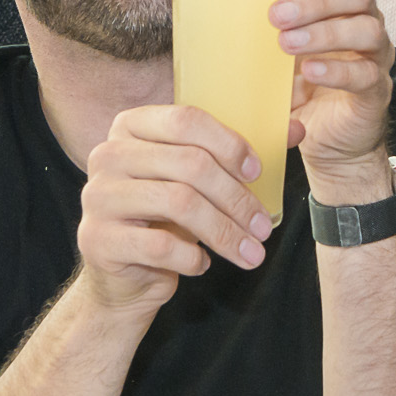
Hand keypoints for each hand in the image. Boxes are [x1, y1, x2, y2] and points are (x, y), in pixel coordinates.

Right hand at [72, 104, 274, 314]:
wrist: (123, 276)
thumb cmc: (165, 219)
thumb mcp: (198, 182)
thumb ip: (239, 154)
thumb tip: (298, 129)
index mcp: (131, 127)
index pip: (185, 119)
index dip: (229, 143)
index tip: (258, 171)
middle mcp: (108, 154)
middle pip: (189, 164)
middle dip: (236, 198)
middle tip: (263, 226)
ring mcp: (97, 196)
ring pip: (179, 203)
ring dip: (225, 231)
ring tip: (250, 251)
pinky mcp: (97, 239)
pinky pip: (159, 245)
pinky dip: (192, 257)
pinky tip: (202, 263)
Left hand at [278, 0, 395, 199]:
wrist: (323, 139)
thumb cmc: (290, 80)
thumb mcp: (262, 43)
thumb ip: (227, 6)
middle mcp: (364, 20)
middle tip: (275, 15)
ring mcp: (373, 56)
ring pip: (366, 30)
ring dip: (324, 33)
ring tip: (285, 46)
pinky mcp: (375, 91)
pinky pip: (365, 74)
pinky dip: (336, 71)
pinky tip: (309, 74)